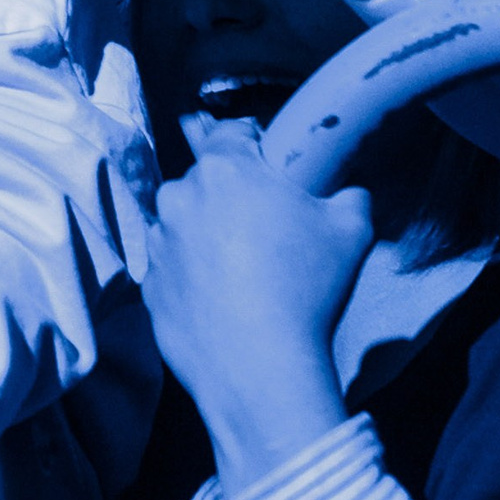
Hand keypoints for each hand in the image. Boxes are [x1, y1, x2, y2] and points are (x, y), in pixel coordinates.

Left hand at [144, 115, 369, 494]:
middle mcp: (179, 197)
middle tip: (266, 225)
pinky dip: (191, 273)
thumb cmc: (306, 288)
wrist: (261, 366)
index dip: (251, 141)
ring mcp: (158, 242)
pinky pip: (172, 266)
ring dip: (206, 233)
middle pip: (206, 180)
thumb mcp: (351, 230)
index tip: (266, 159)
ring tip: (246, 267)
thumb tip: (350, 191)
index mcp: (224, 169)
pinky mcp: (148, 284)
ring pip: (183, 223)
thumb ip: (350, 194)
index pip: (229, 133)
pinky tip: (225, 295)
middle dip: (231, 193)